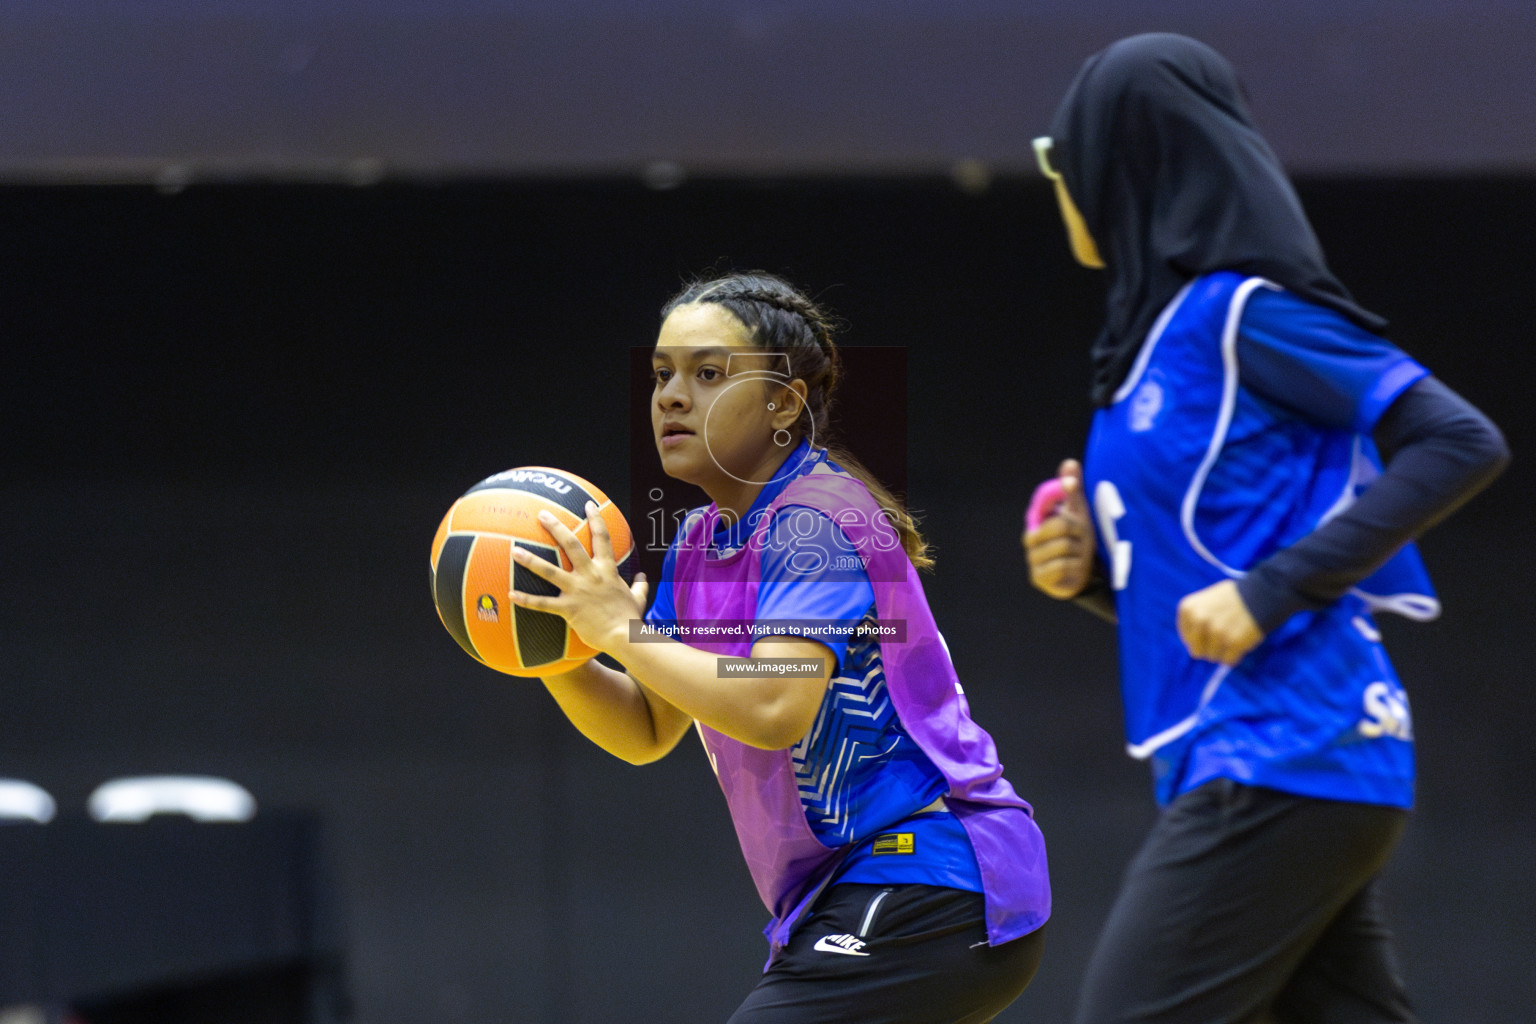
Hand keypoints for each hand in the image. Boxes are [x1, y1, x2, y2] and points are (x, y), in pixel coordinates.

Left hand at [509, 501, 649, 655]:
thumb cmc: (630, 617)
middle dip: (555, 527)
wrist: (624, 636)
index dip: (595, 519)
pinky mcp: (568, 608)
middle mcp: (590, 575)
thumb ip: (640, 585)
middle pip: (570, 544)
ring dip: (531, 560)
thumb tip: (642, 577)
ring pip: (549, 571)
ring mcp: (577, 590)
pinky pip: (543, 603)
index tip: (588, 504)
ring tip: (514, 550)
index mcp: (607, 570)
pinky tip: (511, 594)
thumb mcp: (638, 598)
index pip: (602, 538)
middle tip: (541, 514)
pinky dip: (526, 600)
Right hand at [1023, 459, 1096, 598]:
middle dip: (1079, 531)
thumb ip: (1073, 490)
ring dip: (1080, 552)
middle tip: (1085, 539)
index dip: (1059, 496)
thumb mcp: (1078, 514)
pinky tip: (1076, 569)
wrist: (1079, 574)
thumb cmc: (1077, 540)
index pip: (1044, 502)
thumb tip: (1070, 463)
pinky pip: (1062, 566)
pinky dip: (1075, 567)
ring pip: (1064, 547)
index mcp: (1037, 519)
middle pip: (1060, 525)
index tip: (1073, 489)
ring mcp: (1032, 558)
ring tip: (1080, 555)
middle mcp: (1030, 537)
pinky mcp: (1038, 577)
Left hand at [1176, 580, 1262, 664]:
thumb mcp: (1207, 600)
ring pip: (1213, 657)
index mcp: (1189, 609)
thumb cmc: (1235, 597)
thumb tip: (1193, 647)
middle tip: (1223, 639)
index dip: (1200, 638)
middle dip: (1209, 648)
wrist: (1262, 592)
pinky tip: (1241, 642)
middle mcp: (1199, 620)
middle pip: (1197, 651)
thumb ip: (1197, 619)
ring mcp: (1216, 631)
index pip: (1187, 637)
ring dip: (1224, 651)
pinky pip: (1228, 660)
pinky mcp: (1233, 642)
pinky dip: (1235, 655)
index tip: (1211, 633)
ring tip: (1234, 636)